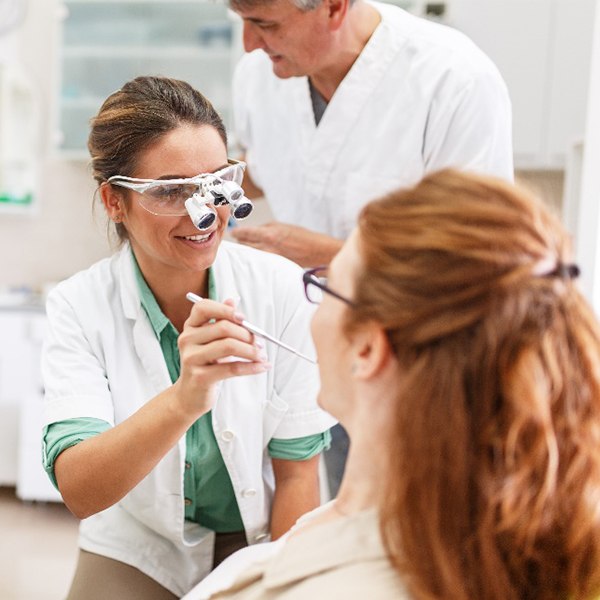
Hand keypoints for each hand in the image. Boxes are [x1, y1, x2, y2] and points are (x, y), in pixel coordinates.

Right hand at [174, 298, 269, 416]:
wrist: (190, 395)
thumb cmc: (205, 364)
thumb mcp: (211, 341)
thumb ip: (221, 321)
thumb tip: (232, 301)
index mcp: (190, 327)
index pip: (203, 307)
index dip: (225, 310)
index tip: (244, 319)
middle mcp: (187, 339)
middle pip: (223, 327)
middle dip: (247, 334)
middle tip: (259, 342)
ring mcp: (191, 358)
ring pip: (229, 346)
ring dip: (251, 350)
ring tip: (261, 355)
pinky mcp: (200, 377)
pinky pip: (232, 368)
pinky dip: (252, 367)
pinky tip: (262, 367)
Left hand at [231, 221, 343, 266]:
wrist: (317, 252)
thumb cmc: (304, 237)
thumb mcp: (284, 226)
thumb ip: (267, 227)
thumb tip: (254, 230)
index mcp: (269, 235)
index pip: (245, 233)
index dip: (237, 233)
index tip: (233, 232)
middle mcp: (268, 248)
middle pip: (245, 246)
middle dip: (241, 242)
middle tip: (237, 240)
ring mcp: (270, 259)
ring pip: (252, 254)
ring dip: (248, 251)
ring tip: (244, 248)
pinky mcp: (274, 266)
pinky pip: (261, 261)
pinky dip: (257, 258)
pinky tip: (257, 257)